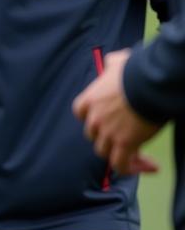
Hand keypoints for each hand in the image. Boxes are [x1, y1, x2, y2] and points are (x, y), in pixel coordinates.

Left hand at [72, 48, 162, 174]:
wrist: (146, 85)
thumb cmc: (133, 72)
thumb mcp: (117, 62)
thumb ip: (111, 63)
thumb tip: (113, 61)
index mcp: (90, 99)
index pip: (79, 113)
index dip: (89, 117)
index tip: (102, 118)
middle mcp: (94, 117)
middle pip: (92, 133)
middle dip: (105, 135)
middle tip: (123, 136)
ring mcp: (108, 132)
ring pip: (103, 151)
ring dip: (117, 153)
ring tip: (137, 153)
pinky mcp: (124, 144)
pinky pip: (120, 164)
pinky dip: (130, 168)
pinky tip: (149, 166)